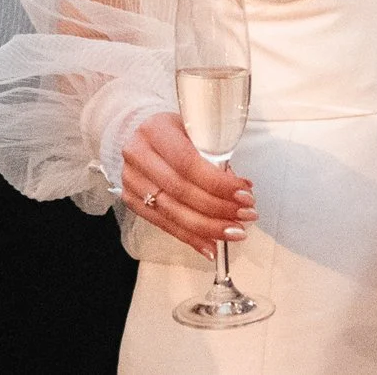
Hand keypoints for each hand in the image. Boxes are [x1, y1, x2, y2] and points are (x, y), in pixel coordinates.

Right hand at [120, 112, 256, 260]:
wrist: (143, 136)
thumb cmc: (176, 133)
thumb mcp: (195, 131)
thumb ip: (214, 155)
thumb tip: (240, 188)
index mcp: (155, 130)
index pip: (188, 162)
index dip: (218, 183)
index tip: (244, 194)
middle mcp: (137, 154)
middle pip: (180, 190)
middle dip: (217, 208)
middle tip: (245, 215)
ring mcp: (131, 180)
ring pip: (172, 212)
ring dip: (207, 227)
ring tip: (233, 232)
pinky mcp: (131, 200)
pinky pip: (164, 224)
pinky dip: (190, 237)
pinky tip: (210, 246)